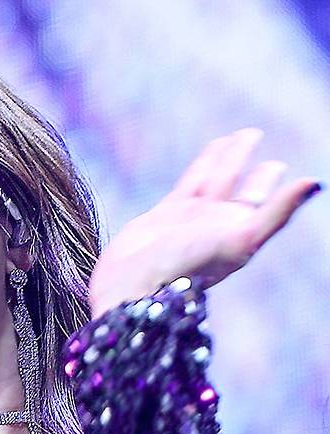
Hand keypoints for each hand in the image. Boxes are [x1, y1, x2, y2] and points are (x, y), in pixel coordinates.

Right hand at [87, 128, 320, 315]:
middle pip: (238, 187)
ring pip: (215, 179)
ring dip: (227, 158)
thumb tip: (316, 182)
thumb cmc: (188, 269)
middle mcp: (216, 226)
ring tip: (235, 137)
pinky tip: (210, 150)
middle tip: (254, 136)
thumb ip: (278, 211)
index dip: (268, 180)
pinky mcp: (165, 216)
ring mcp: (190, 220)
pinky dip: (203, 165)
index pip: (260, 200)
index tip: (277, 164)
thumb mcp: (242, 239)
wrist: (135, 285)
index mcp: (237, 233)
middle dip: (248, 165)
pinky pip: (190, 182)